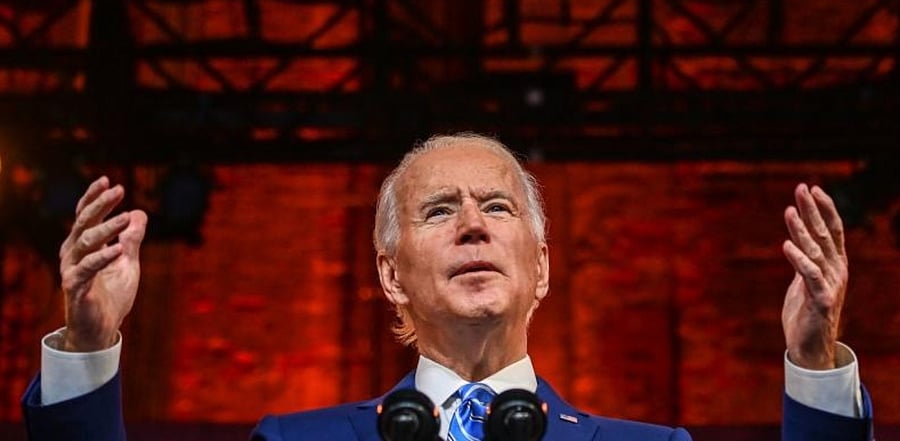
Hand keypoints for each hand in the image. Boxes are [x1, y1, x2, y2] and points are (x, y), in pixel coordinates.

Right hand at [59, 176, 146, 351]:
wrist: (102, 329)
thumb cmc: (112, 295)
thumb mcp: (128, 263)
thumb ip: (131, 240)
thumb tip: (139, 213)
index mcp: (84, 245)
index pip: (87, 215)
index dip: (95, 198)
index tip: (108, 180)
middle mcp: (73, 253)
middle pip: (84, 222)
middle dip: (101, 204)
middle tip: (118, 189)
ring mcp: (72, 269)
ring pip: (85, 242)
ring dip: (107, 228)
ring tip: (125, 217)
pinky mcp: (75, 287)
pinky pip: (87, 268)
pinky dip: (102, 257)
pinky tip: (117, 250)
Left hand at [781, 183, 847, 369]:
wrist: (810, 347)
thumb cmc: (805, 314)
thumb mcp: (804, 282)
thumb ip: (804, 263)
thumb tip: (796, 242)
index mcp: (834, 264)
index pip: (833, 230)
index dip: (824, 208)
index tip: (812, 188)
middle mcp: (836, 271)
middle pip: (824, 234)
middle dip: (812, 210)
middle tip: (801, 188)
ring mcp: (830, 285)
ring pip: (815, 251)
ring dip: (801, 230)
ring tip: (789, 211)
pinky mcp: (820, 300)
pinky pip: (809, 275)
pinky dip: (798, 259)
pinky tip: (786, 245)